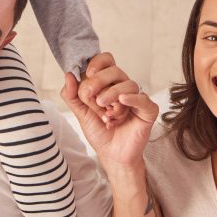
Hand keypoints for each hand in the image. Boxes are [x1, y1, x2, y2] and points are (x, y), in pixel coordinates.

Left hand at [61, 52, 157, 167]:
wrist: (111, 155)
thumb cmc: (99, 131)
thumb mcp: (80, 113)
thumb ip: (72, 95)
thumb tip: (68, 74)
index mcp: (108, 84)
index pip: (107, 61)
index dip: (97, 62)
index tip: (88, 73)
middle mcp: (123, 87)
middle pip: (116, 70)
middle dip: (100, 81)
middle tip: (92, 97)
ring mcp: (136, 98)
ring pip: (128, 84)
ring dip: (112, 95)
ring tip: (104, 111)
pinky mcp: (148, 111)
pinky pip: (144, 99)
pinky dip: (133, 98)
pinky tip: (122, 102)